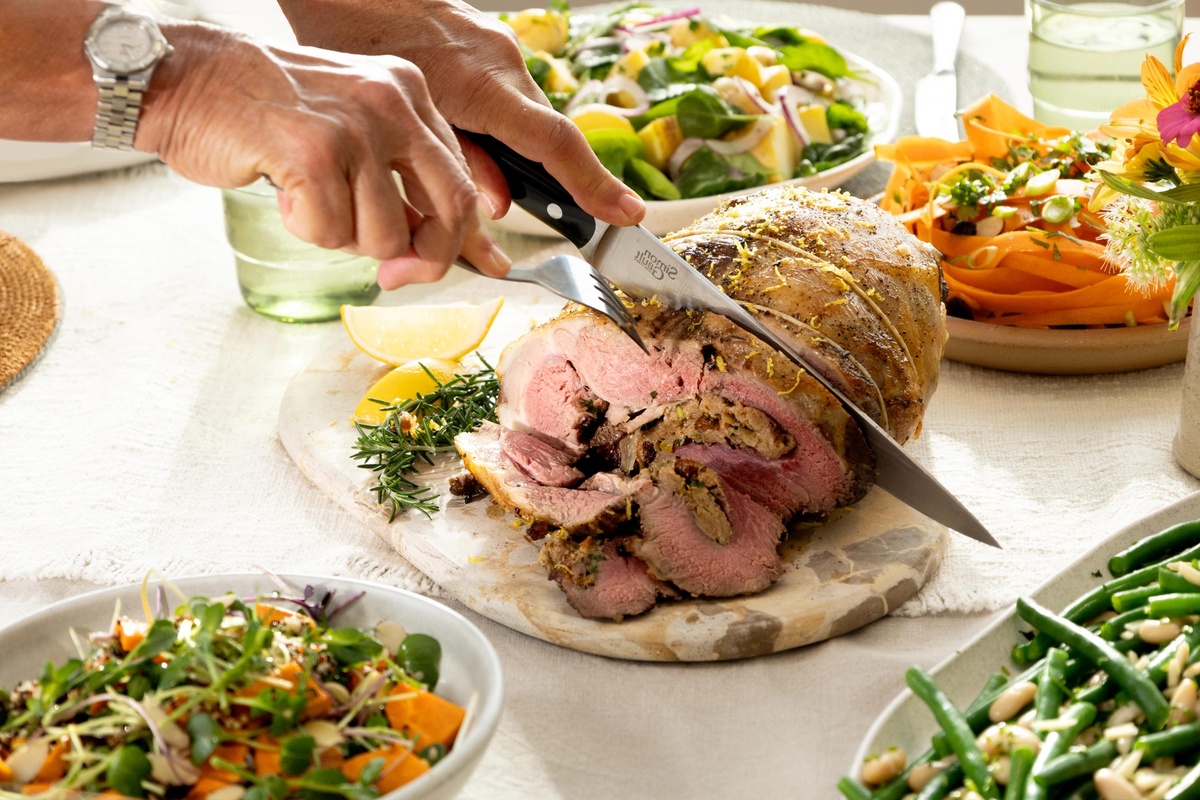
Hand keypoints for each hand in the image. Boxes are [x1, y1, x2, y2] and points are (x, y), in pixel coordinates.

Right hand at [140, 23, 509, 287]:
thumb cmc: (262, 115)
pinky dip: (305, 229)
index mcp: (407, 93)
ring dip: (343, 237)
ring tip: (308, 199)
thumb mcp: (348, 131)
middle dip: (428, 259)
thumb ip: (394, 179)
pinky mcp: (315, 153)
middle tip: (394, 277)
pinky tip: (283, 194)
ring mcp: (356, 126)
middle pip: (450, 209)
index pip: (461, 179)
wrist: (184, 79)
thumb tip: (436, 250)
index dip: (461, 237)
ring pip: (385, 235)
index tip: (461, 267)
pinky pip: (332, 233)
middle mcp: (392, 102)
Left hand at [276, 0, 647, 228]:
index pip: (556, 144)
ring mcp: (497, 44)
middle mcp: (503, 59)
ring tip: (496, 180)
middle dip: (559, 180)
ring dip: (520, 154)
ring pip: (526, 116)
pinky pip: (507, 92)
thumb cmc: (353, 41)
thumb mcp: (400, 120)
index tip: (628, 213)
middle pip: (547, 135)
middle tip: (574, 218)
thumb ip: (457, 165)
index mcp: (483, 83)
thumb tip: (498, 204)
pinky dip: (500, 125)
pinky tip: (473, 139)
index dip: (594, 185)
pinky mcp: (484, 38)